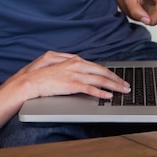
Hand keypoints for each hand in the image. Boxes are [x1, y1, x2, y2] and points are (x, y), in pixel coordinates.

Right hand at [9, 51, 130, 100]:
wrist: (30, 81)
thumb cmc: (40, 74)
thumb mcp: (56, 64)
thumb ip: (69, 64)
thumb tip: (80, 67)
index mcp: (73, 60)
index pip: (96, 66)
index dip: (108, 72)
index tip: (116, 77)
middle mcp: (76, 65)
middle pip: (102, 71)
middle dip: (116, 78)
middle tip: (126, 85)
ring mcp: (74, 74)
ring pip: (99, 80)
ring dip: (114, 86)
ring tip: (123, 91)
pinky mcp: (71, 84)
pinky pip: (90, 89)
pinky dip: (101, 93)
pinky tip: (108, 96)